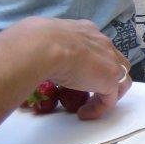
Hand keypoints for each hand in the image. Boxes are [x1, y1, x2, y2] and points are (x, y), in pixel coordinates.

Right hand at [7, 18, 130, 120]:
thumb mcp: (40, 37)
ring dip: (107, 92)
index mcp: (85, 29)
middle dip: (106, 75)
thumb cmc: (35, 40)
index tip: (78, 72)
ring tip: (92, 104)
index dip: (91, 60)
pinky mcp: (110, 80)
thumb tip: (24, 48)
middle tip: (91, 89)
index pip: (96, 45)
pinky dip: (98, 108)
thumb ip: (42, 43)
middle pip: (115, 60)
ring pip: (120, 79)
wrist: (44, 45)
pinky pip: (110, 99)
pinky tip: (84, 113)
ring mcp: (109, 60)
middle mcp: (101, 42)